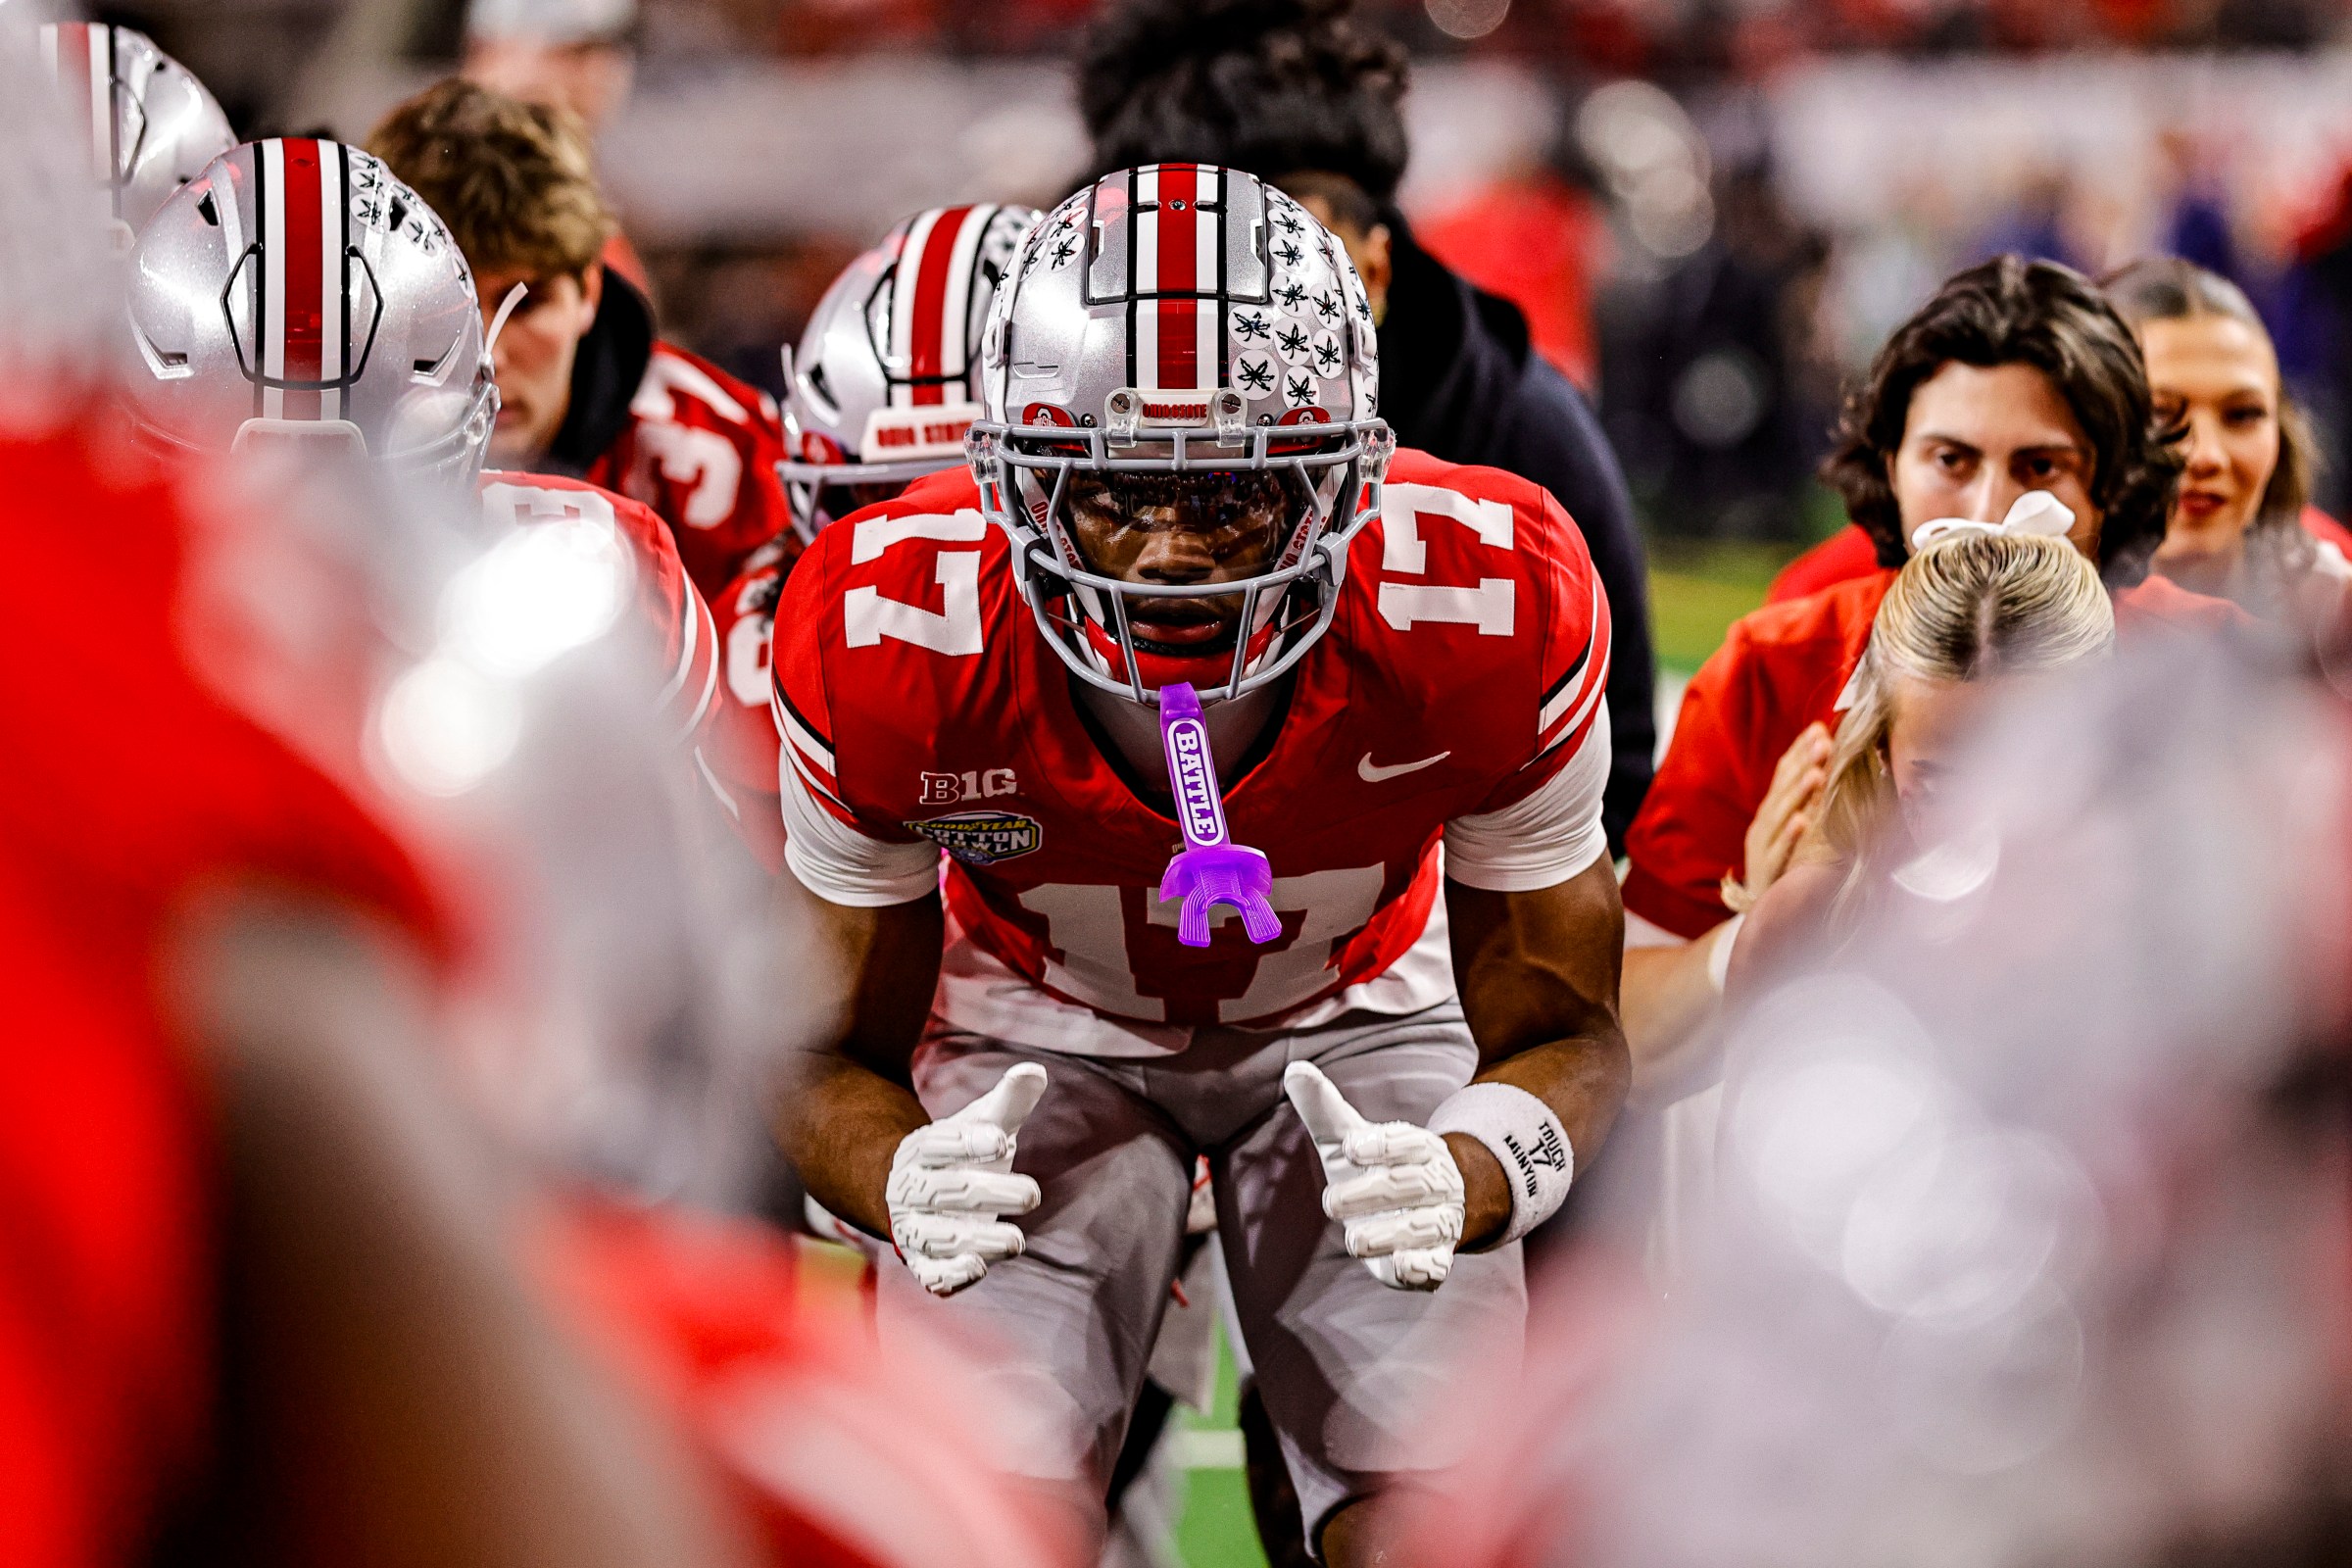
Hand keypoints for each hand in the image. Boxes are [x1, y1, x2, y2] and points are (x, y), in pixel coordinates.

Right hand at [886, 1064, 1046, 1295]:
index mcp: (922, 1150)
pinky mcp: (923, 1263)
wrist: (912, 1193)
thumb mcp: (981, 1124)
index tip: (1002, 1141)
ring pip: (938, 1236)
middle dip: (989, 1194)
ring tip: (1016, 1241)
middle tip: (1033, 1195)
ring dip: (976, 1240)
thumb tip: (1035, 1071)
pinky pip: (930, 1273)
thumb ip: (1008, 1102)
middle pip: (946, 1192)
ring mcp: (915, 1229)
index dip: (967, 1143)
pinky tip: (976, 1269)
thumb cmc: (959, 1155)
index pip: (939, 1145)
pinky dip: (949, 1275)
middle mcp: (913, 1190)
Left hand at [1283, 1062, 1464, 1289]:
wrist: (1420, 1208)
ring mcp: (1440, 1221)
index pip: (1408, 1141)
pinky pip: (1437, 1265)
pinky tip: (1403, 1267)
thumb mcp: (1347, 1139)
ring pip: (1423, 1227)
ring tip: (1354, 1240)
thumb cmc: (1374, 1167)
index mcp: (1419, 1147)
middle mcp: (1437, 1182)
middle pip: (1411, 1185)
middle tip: (1331, 1203)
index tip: (1350, 1148)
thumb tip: (1294, 1068)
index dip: (1382, 1145)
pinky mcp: (1436, 1258)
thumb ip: (1323, 1108)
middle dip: (1370, 1194)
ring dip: (1388, 1234)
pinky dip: (1422, 1267)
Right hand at [1738, 721, 1830, 902]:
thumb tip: (1836, 771)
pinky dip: (1789, 836)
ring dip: (1797, 793)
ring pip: (1778, 815)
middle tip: (1823, 741)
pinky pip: (1778, 852)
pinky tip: (1802, 821)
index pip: (1782, 774)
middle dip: (1802, 763)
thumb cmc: (1788, 870)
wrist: (1762, 916)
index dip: (1799, 751)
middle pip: (1781, 788)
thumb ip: (1810, 804)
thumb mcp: (1796, 833)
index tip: (1820, 729)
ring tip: (1817, 773)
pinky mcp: (1765, 873)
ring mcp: (1760, 848)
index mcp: (1770, 812)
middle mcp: (1762, 825)